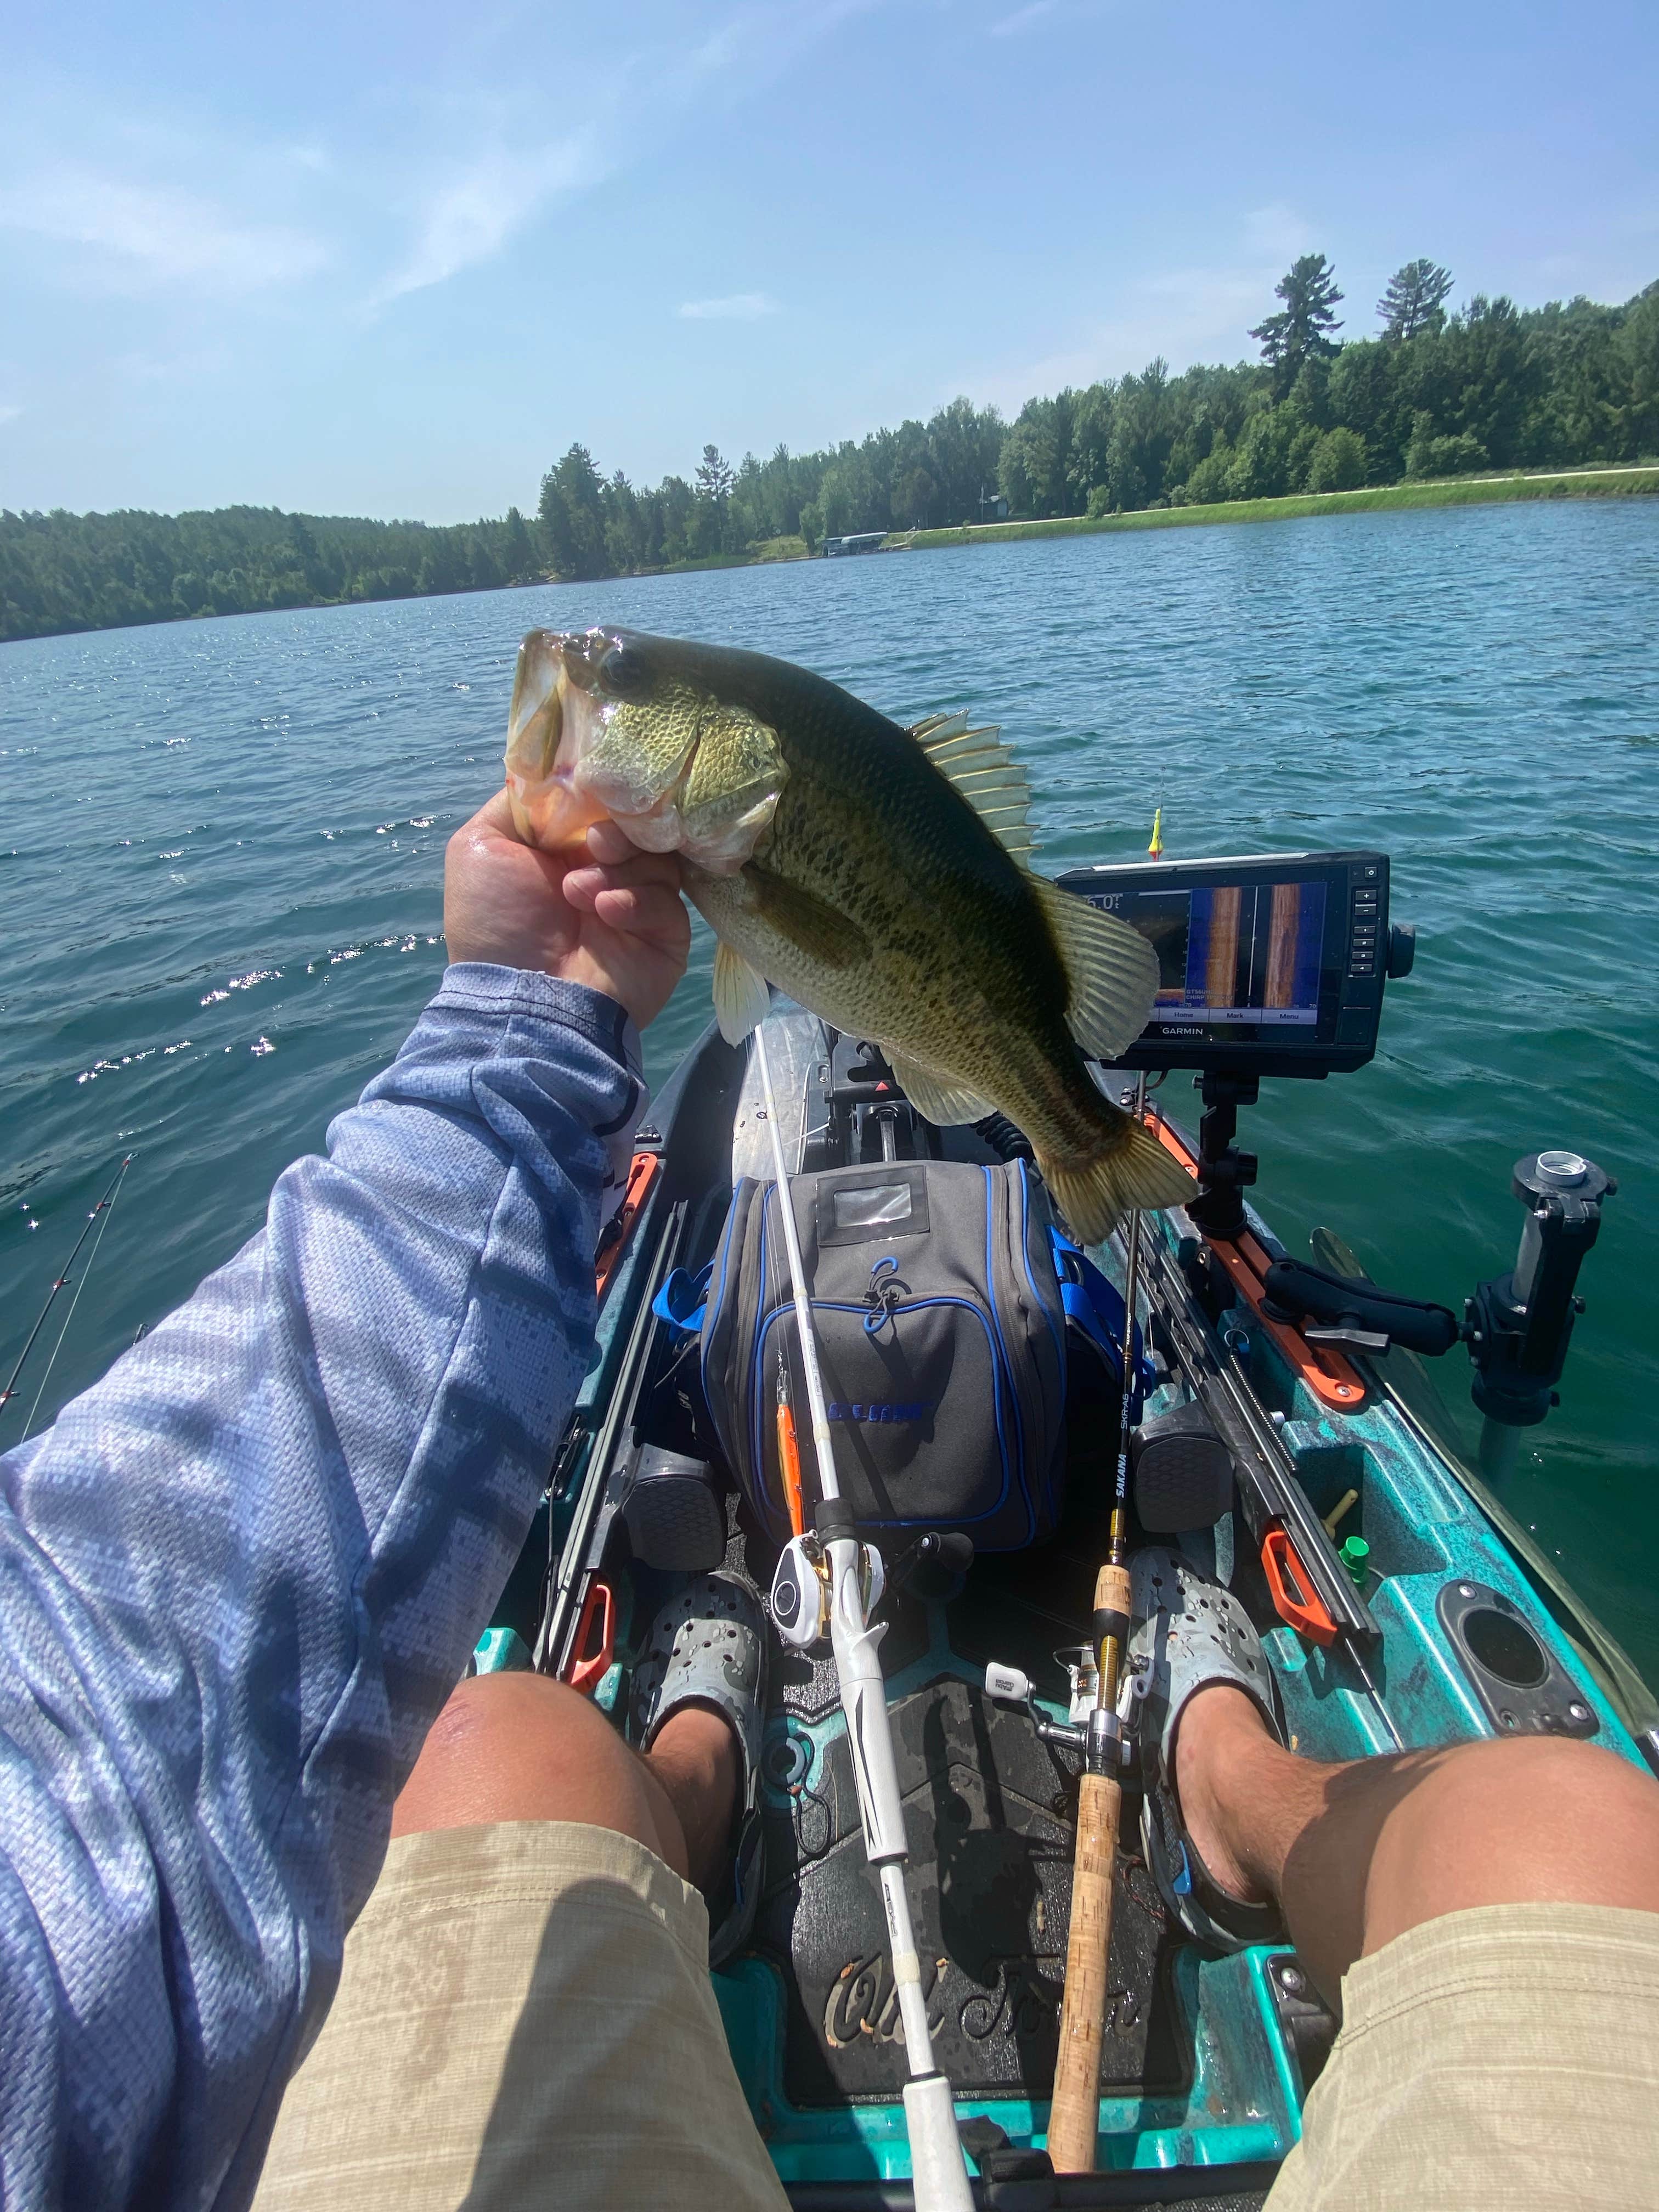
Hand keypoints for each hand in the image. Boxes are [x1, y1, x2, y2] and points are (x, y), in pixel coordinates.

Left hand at [444, 792, 689, 1030]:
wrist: (524, 1001)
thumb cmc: (496, 923)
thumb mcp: (480, 847)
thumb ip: (518, 803)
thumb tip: (558, 772)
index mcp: (564, 849)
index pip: (600, 802)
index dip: (600, 792)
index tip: (594, 788)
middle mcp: (605, 871)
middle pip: (637, 824)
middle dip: (616, 828)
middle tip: (595, 844)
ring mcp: (638, 904)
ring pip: (658, 856)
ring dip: (618, 868)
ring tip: (581, 893)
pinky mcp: (666, 935)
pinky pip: (669, 900)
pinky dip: (636, 902)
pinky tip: (604, 914)